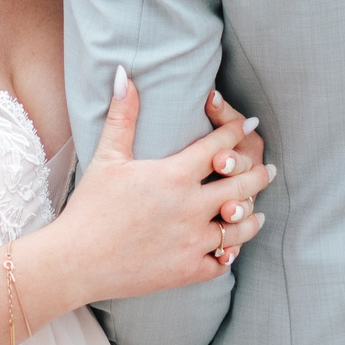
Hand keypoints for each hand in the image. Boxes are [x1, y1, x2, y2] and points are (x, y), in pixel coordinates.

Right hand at [41, 72, 273, 306]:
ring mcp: (192, 241)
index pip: (219, 146)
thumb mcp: (107, 157)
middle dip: (258, 174)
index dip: (235, 132)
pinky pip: (222, 262)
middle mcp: (191, 207)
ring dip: (252, 217)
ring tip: (259, 212)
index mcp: (175, 174)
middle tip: (268, 170)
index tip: (248, 125)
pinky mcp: (187, 270)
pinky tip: (232, 247)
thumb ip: (122, 116)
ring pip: (239, 226)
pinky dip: (229, 253)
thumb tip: (123, 73)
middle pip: (241, 185)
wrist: (76, 261)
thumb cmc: (89, 206)